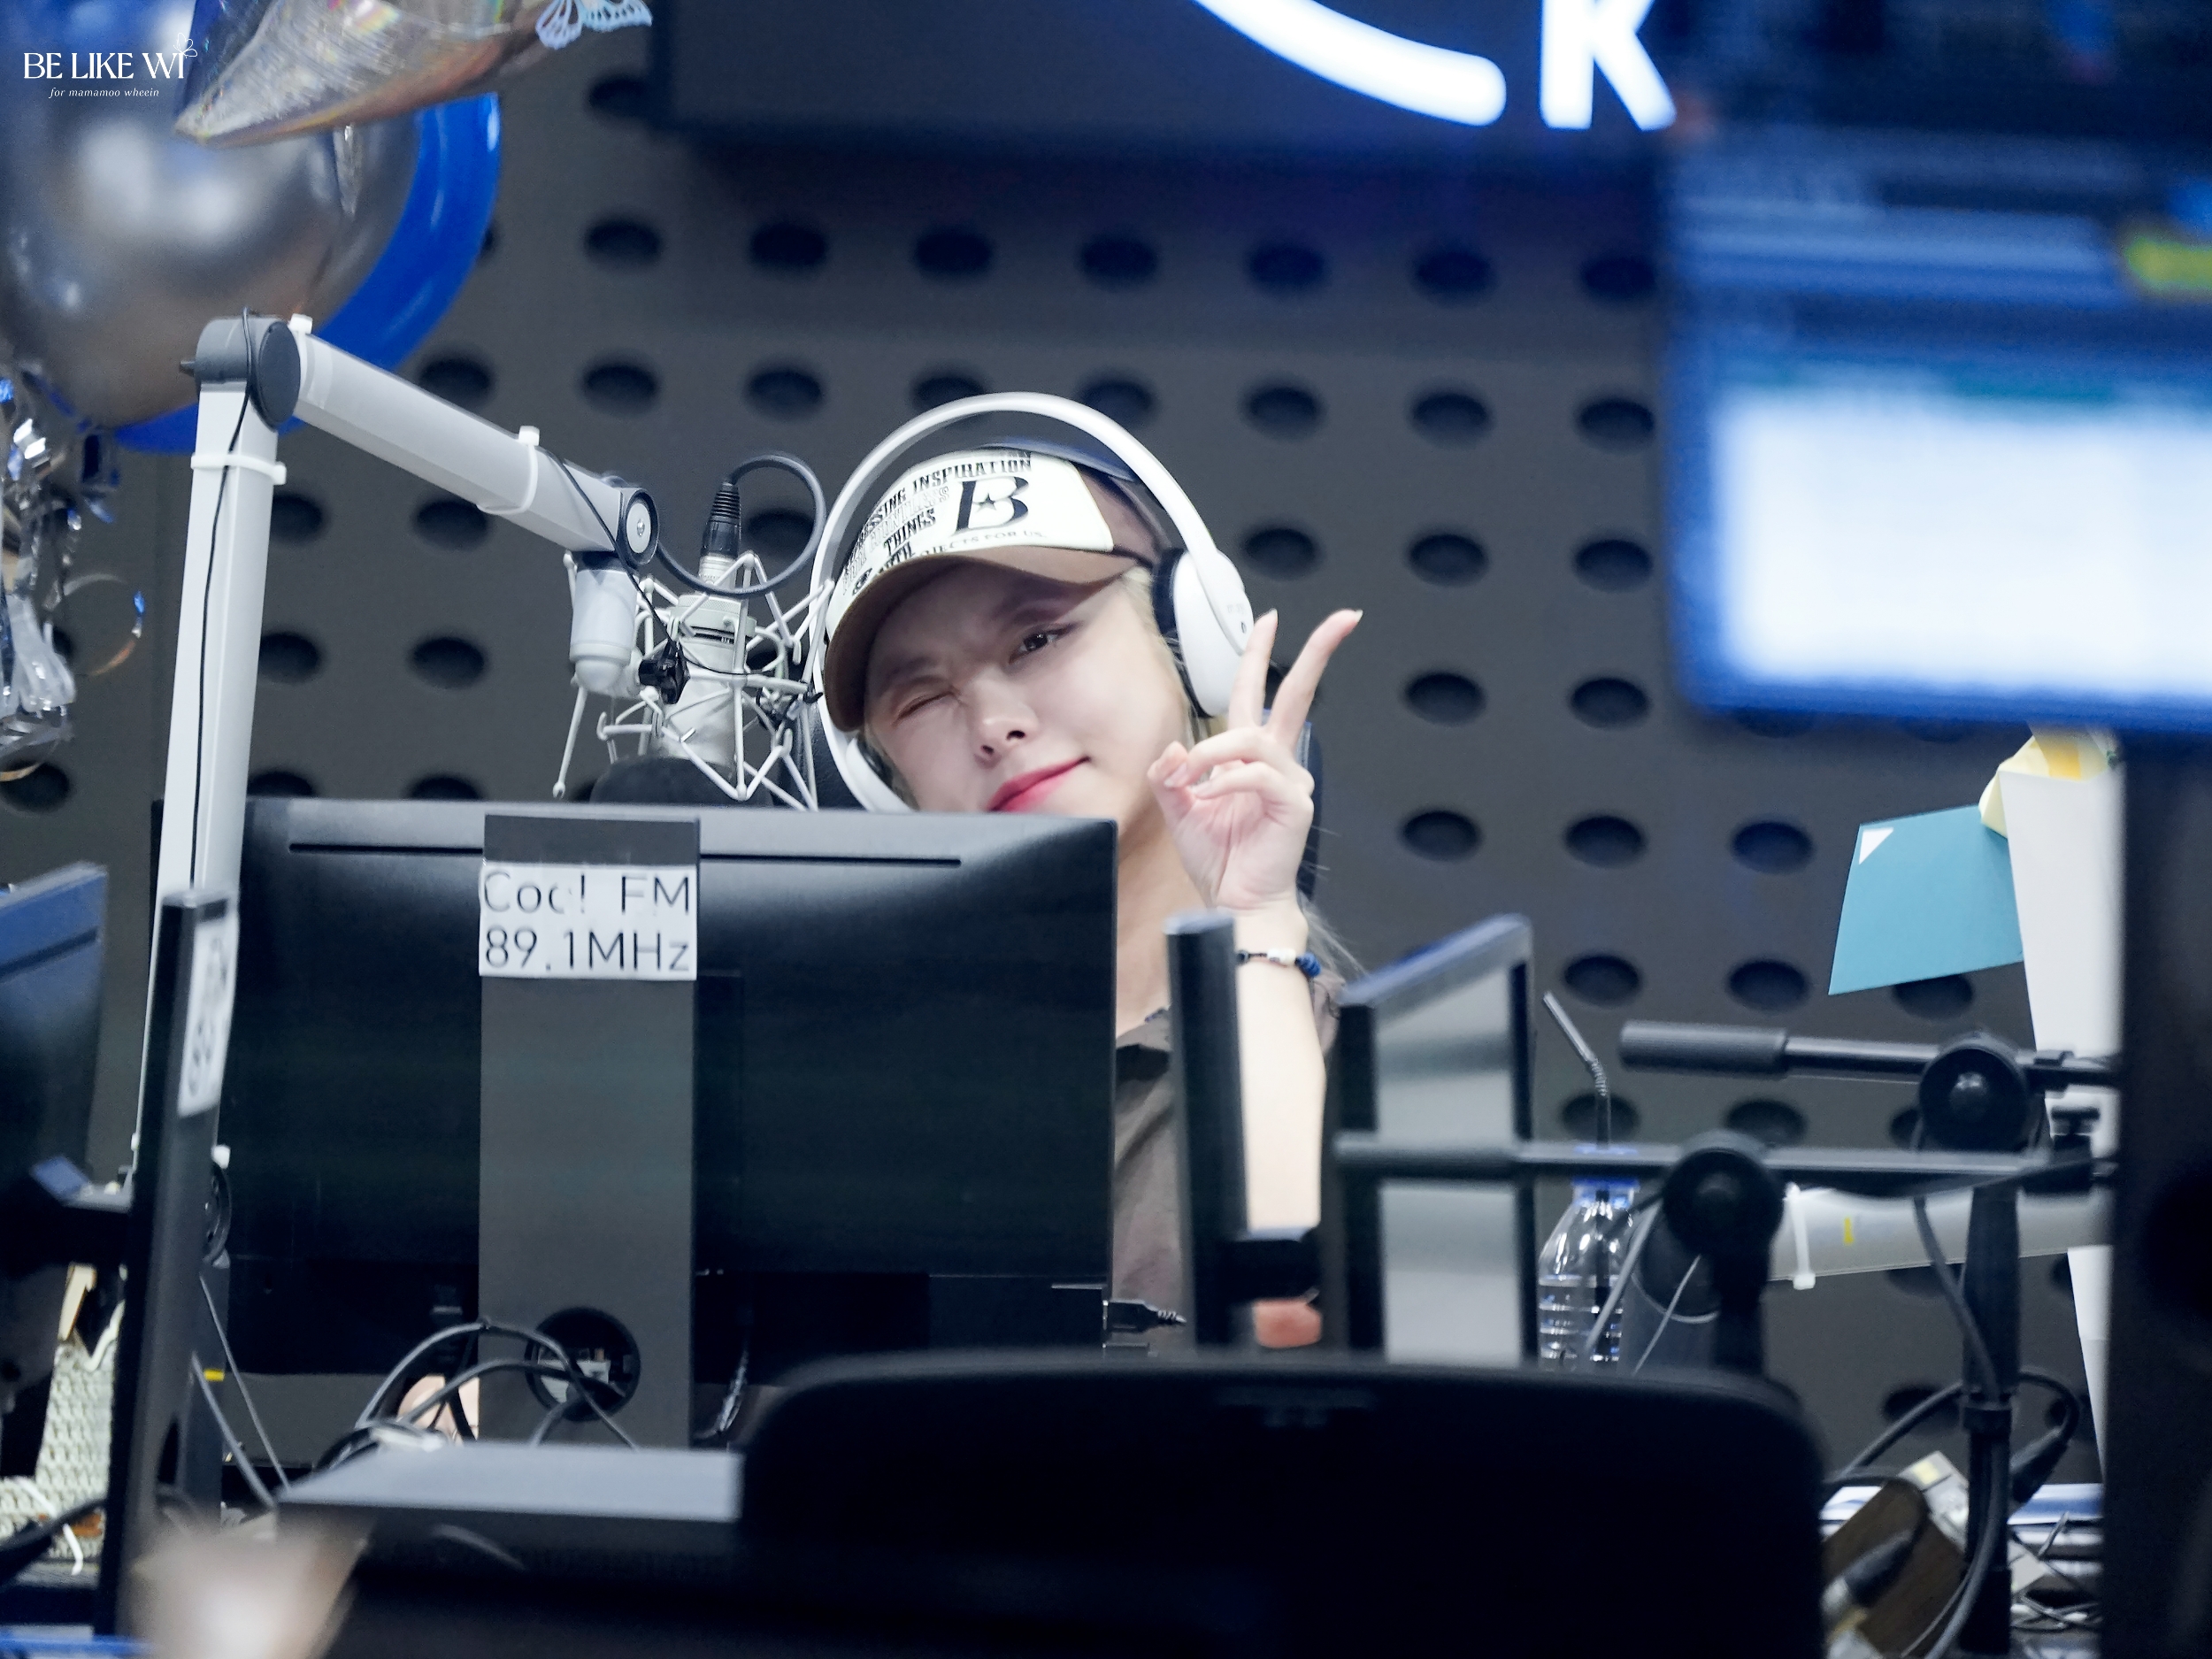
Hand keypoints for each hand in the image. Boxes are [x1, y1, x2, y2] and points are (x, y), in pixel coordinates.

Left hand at [1146, 607, 1360, 920]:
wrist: (1236, 902)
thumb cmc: (1219, 859)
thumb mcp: (1179, 810)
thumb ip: (1171, 775)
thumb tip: (1174, 747)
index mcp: (1252, 758)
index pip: (1260, 695)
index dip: (1259, 655)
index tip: (1268, 619)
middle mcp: (1279, 762)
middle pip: (1297, 695)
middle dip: (1316, 653)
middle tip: (1342, 618)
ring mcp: (1291, 781)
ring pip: (1252, 738)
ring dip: (1213, 751)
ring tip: (1190, 779)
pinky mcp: (1294, 804)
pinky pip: (1256, 776)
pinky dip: (1224, 783)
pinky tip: (1207, 797)